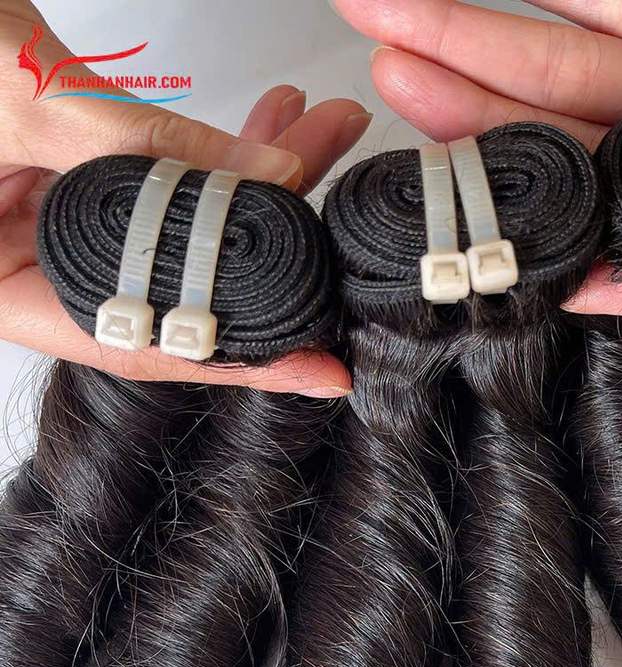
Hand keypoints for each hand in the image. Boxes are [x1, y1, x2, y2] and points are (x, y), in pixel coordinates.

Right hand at [0, 2, 371, 394]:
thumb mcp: (22, 98)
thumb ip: (144, 143)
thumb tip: (269, 168)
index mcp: (4, 291)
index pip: (140, 345)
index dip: (236, 363)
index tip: (321, 370)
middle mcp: (38, 269)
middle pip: (179, 286)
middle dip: (272, 246)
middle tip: (346, 224)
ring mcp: (61, 224)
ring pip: (185, 225)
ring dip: (261, 176)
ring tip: (328, 132)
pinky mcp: (80, 176)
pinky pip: (168, 173)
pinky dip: (220, 143)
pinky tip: (276, 117)